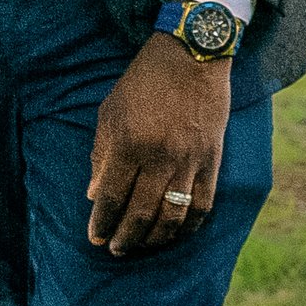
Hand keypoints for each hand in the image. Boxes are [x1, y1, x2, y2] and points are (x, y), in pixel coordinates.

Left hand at [87, 33, 228, 255]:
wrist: (192, 55)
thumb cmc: (144, 80)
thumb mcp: (111, 110)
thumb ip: (101, 153)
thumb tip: (93, 194)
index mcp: (130, 143)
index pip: (112, 196)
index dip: (102, 222)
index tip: (94, 238)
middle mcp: (160, 157)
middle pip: (141, 213)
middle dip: (125, 237)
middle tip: (115, 250)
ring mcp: (190, 161)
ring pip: (172, 216)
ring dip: (155, 239)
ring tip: (141, 246)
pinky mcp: (212, 161)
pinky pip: (203, 205)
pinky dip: (190, 227)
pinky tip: (177, 234)